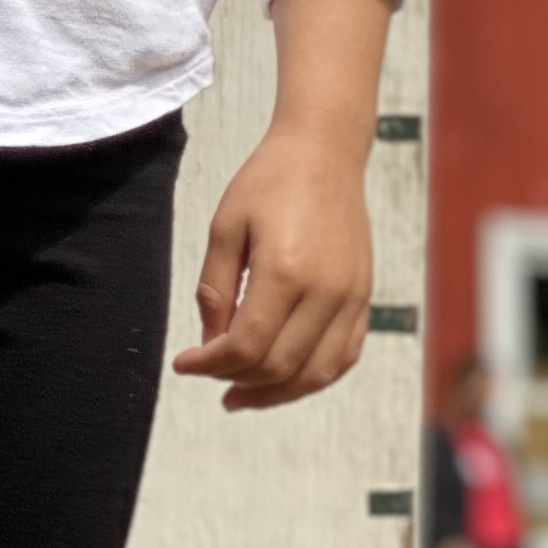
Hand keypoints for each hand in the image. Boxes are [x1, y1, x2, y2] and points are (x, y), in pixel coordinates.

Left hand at [175, 125, 374, 411]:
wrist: (324, 152)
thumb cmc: (268, 182)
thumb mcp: (225, 227)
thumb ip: (214, 289)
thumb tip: (211, 343)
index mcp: (284, 270)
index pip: (246, 345)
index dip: (209, 364)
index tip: (183, 364)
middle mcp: (325, 290)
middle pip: (279, 366)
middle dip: (236, 379)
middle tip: (207, 375)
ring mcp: (351, 297)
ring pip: (315, 373)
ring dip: (275, 393)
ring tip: (240, 396)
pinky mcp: (364, 296)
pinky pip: (344, 356)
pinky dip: (313, 378)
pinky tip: (283, 380)